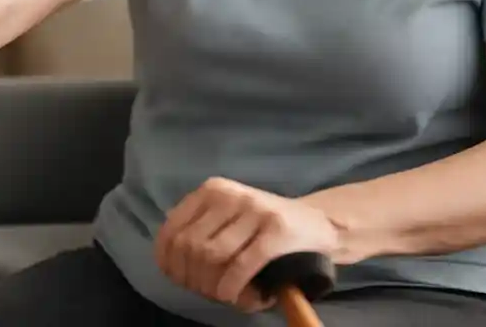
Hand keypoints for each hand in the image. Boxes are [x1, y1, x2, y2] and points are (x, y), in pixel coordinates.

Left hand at [155, 177, 339, 312]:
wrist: (316, 223)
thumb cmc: (264, 226)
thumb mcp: (227, 217)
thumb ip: (199, 230)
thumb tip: (168, 262)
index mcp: (211, 190)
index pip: (172, 230)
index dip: (170, 263)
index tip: (181, 281)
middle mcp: (229, 195)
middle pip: (190, 246)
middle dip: (194, 278)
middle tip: (208, 292)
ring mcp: (254, 210)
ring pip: (212, 255)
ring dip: (213, 285)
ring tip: (224, 295)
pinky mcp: (276, 229)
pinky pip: (241, 264)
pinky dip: (232, 286)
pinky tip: (235, 296)